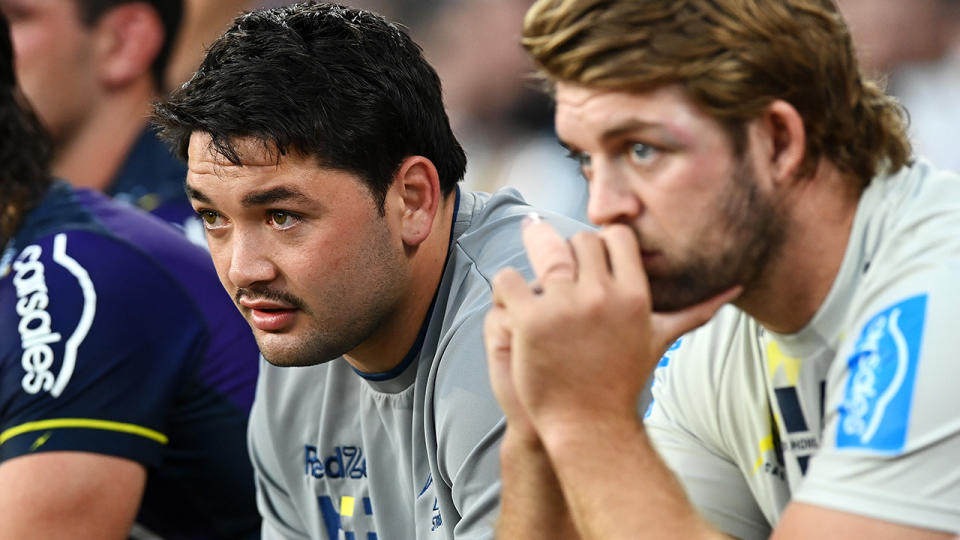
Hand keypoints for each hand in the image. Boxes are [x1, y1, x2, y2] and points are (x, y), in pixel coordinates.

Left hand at [490, 217, 738, 442]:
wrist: (588, 424)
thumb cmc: (622, 382)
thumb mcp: (660, 340)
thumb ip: (696, 311)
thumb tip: (734, 287)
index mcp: (633, 295)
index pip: (616, 237)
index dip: (601, 245)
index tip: (592, 262)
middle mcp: (601, 295)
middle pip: (580, 240)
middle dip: (570, 253)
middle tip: (562, 276)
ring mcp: (564, 306)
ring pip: (544, 249)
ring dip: (536, 260)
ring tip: (536, 285)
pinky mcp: (530, 321)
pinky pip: (509, 279)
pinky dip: (506, 287)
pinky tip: (515, 304)